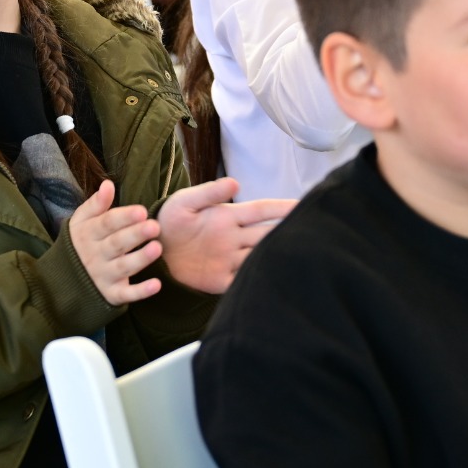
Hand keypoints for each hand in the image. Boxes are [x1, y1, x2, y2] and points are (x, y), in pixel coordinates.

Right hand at [68, 180, 162, 306]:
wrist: (62, 280)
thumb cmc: (81, 243)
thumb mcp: (82, 221)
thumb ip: (96, 204)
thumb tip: (108, 184)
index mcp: (89, 234)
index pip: (107, 224)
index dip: (123, 217)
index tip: (141, 210)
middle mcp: (96, 255)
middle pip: (117, 244)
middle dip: (135, 235)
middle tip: (154, 226)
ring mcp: (104, 276)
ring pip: (123, 268)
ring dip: (140, 259)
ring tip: (157, 248)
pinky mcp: (112, 294)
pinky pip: (126, 295)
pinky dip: (140, 292)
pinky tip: (156, 285)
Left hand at [154, 177, 295, 294]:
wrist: (151, 249)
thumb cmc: (169, 221)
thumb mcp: (185, 202)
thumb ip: (208, 193)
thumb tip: (235, 182)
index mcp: (228, 217)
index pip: (262, 211)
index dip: (282, 208)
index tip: (304, 205)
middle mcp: (235, 238)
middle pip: (268, 235)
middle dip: (289, 233)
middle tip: (315, 234)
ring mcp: (229, 260)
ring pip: (260, 258)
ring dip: (278, 259)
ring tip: (303, 260)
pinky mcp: (220, 280)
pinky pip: (242, 282)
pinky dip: (257, 283)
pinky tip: (275, 285)